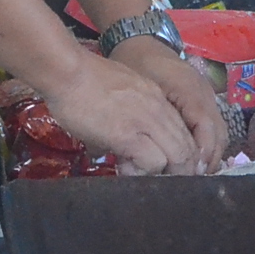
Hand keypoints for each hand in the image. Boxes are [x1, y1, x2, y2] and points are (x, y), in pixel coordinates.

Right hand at [39, 51, 201, 173]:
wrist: (67, 71)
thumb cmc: (83, 79)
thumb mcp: (120, 91)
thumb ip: (128, 114)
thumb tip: (116, 144)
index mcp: (157, 98)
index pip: (184, 131)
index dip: (182, 154)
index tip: (170, 167)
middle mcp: (158, 109)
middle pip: (187, 147)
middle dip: (180, 169)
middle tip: (163, 182)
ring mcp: (145, 122)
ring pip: (177, 156)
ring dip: (164, 173)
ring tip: (143, 178)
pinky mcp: (127, 136)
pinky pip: (152, 163)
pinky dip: (144, 173)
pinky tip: (127, 171)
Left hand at [113, 35, 225, 172]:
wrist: (140, 39)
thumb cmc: (134, 62)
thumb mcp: (136, 91)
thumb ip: (142, 122)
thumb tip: (139, 160)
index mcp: (189, 90)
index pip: (205, 129)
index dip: (199, 155)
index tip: (187, 176)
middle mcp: (204, 93)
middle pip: (218, 135)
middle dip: (206, 161)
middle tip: (189, 183)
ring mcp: (207, 95)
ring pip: (219, 133)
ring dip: (208, 156)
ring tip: (190, 176)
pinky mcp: (203, 99)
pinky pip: (212, 126)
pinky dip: (206, 145)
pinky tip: (191, 159)